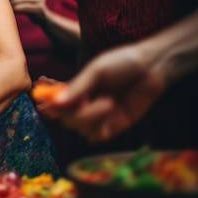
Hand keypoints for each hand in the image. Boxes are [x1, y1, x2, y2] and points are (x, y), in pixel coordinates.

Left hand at [7, 0, 48, 22]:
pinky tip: (12, 10)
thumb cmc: (32, 10)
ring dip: (14, 3)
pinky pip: (25, 7)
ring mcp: (41, 2)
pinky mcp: (39, 9)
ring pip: (23, 1)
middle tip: (3, 0)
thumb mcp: (28, 1)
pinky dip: (18, 9)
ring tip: (7, 6)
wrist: (44, 20)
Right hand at [42, 44, 167, 142]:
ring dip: (91, 117)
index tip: (44, 107)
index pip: (55, 102)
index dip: (49, 105)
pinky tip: (111, 110)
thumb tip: (56, 102)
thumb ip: (77, 87)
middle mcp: (85, 103)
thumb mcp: (96, 71)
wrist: (153, 67)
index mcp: (76, 88)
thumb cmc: (123, 62)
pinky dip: (100, 126)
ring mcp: (99, 116)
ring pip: (81, 128)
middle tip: (88, 100)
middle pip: (66, 119)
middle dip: (75, 112)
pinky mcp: (114, 126)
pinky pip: (97, 135)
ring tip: (109, 101)